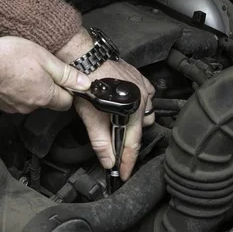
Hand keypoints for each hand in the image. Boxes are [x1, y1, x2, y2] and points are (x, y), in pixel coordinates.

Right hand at [0, 37, 90, 113]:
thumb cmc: (7, 57)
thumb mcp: (44, 58)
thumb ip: (65, 73)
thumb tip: (85, 84)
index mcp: (46, 96)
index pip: (67, 101)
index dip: (68, 89)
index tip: (62, 77)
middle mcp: (32, 106)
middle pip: (50, 101)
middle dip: (49, 87)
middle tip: (40, 67)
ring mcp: (15, 108)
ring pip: (33, 100)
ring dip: (32, 87)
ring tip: (23, 68)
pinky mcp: (2, 105)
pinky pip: (16, 99)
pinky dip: (16, 89)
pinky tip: (10, 75)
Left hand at [56, 29, 154, 180]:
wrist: (85, 58)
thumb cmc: (87, 83)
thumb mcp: (91, 117)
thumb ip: (100, 142)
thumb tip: (108, 161)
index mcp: (133, 111)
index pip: (133, 143)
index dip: (128, 162)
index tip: (125, 173)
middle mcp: (143, 99)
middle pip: (141, 130)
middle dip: (130, 141)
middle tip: (120, 152)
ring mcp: (143, 87)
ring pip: (147, 113)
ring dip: (136, 121)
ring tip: (122, 126)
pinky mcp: (140, 78)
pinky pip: (147, 95)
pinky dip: (140, 103)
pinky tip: (129, 106)